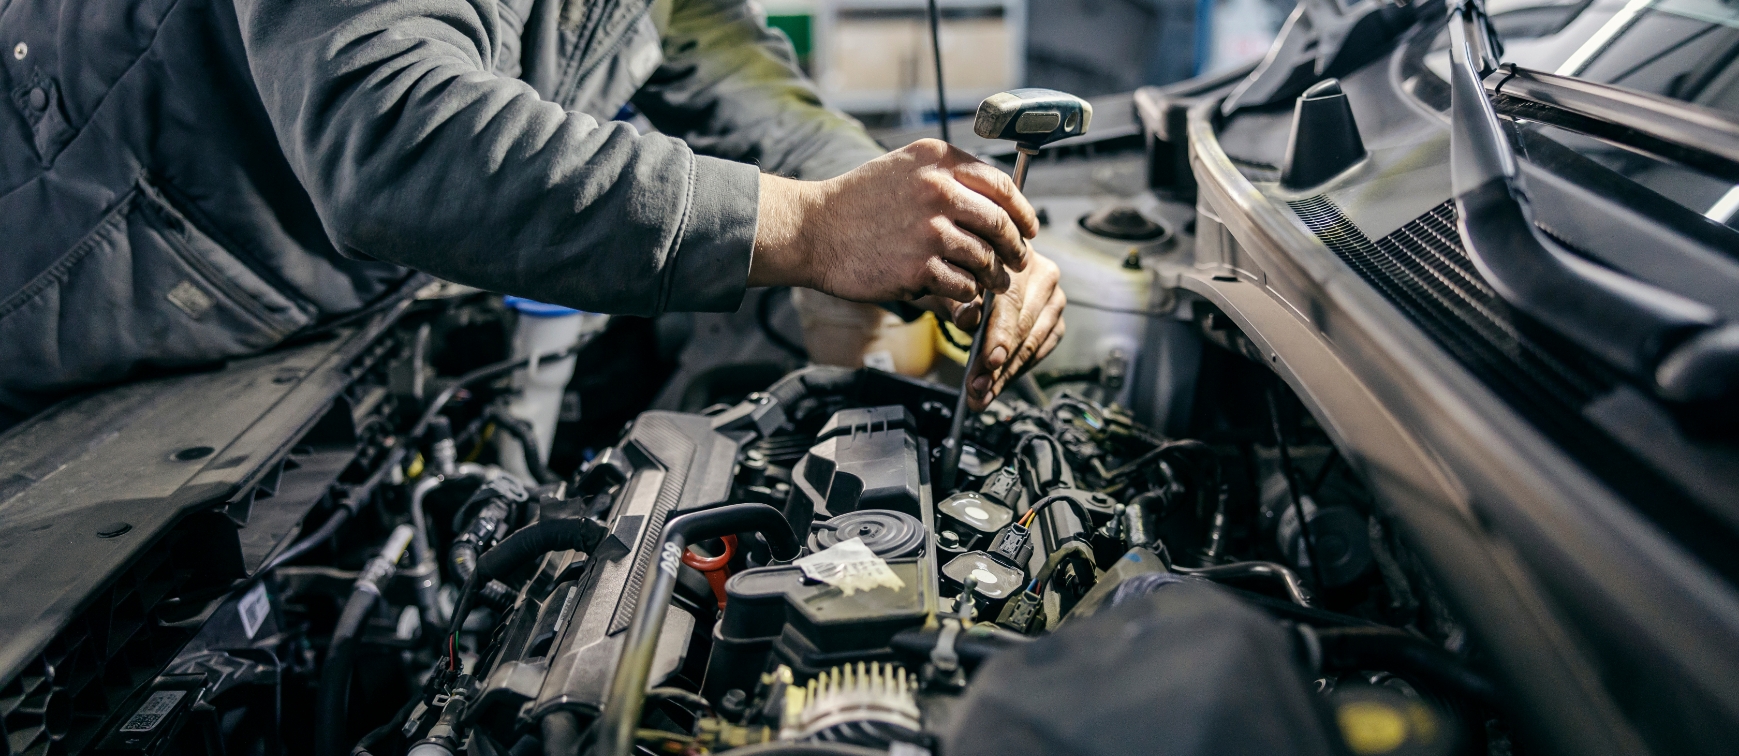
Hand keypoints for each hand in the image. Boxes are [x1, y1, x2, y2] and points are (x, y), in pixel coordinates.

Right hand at [748, 139, 1036, 303]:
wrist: (812, 230)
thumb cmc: (856, 203)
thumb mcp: (903, 169)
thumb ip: (947, 178)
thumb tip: (996, 201)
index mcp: (937, 160)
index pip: (1001, 185)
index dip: (1023, 211)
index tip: (1029, 227)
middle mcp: (937, 190)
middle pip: (1000, 223)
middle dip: (1016, 247)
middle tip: (1019, 260)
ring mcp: (928, 230)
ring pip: (985, 257)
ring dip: (994, 275)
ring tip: (992, 282)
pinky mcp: (918, 268)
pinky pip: (962, 285)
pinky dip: (967, 292)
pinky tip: (961, 291)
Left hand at [920, 252, 1065, 410]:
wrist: (978, 271)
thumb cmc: (963, 276)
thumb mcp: (953, 284)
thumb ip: (958, 300)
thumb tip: (967, 319)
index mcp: (1016, 257)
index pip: (1011, 301)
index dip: (1000, 335)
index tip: (990, 362)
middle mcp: (1044, 275)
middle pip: (1024, 327)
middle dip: (998, 364)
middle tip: (977, 389)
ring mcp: (1054, 299)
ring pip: (1033, 344)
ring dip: (1006, 374)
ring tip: (981, 394)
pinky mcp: (1056, 321)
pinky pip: (1039, 352)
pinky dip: (1016, 370)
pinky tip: (997, 385)